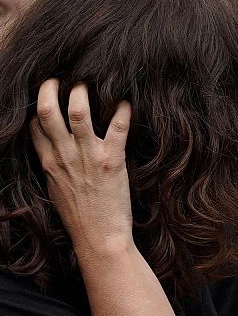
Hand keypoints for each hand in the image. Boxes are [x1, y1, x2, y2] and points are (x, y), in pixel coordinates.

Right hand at [29, 80, 134, 258]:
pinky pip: (117, 128)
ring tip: (87, 82)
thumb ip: (55, 167)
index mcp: (49, 162)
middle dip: (49, 89)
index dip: (37, 106)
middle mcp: (64, 156)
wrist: (98, 238)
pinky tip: (125, 101)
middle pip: (46, 112)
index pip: (34, 126)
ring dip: (81, 92)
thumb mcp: (57, 189)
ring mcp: (87, 156)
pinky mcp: (112, 161)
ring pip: (77, 112)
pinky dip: (122, 111)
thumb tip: (54, 153)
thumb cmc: (81, 217)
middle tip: (57, 77)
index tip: (45, 94)